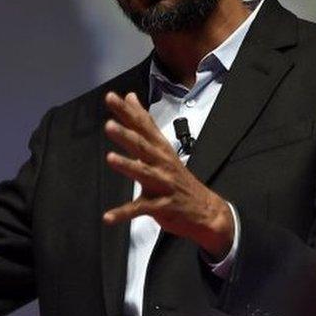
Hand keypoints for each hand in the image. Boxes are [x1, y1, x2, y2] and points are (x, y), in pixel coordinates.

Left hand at [102, 91, 232, 259]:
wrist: (207, 211)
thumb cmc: (178, 177)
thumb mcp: (162, 147)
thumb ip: (143, 123)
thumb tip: (130, 97)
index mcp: (160, 149)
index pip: (143, 125)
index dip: (127, 111)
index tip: (111, 97)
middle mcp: (162, 163)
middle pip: (143, 146)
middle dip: (126, 135)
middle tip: (109, 125)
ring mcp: (163, 184)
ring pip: (143, 173)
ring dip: (127, 166)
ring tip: (110, 158)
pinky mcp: (161, 206)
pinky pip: (139, 210)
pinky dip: (123, 214)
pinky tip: (108, 217)